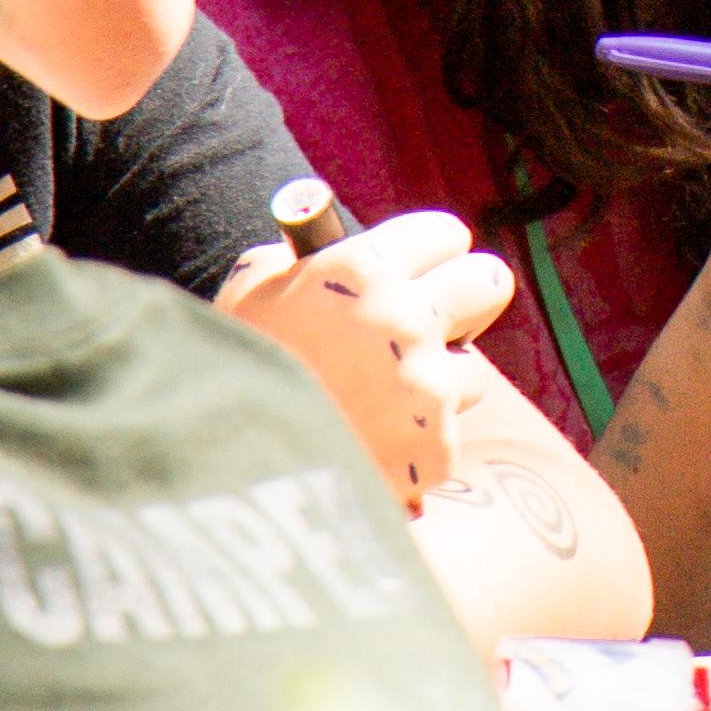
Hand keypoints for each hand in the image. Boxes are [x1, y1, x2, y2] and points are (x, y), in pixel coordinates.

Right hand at [225, 205, 514, 512]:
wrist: (221, 475)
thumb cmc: (230, 374)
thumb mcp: (249, 291)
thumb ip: (296, 260)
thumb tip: (320, 245)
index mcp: (362, 270)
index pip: (445, 234)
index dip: (430, 253)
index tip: (422, 268)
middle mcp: (405, 321)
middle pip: (489, 282)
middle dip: (467, 297)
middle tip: (441, 317)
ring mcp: (426, 388)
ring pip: (471, 369)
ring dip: (439, 382)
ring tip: (382, 403)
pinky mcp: (436, 449)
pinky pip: (448, 435)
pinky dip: (420, 443)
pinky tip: (375, 449)